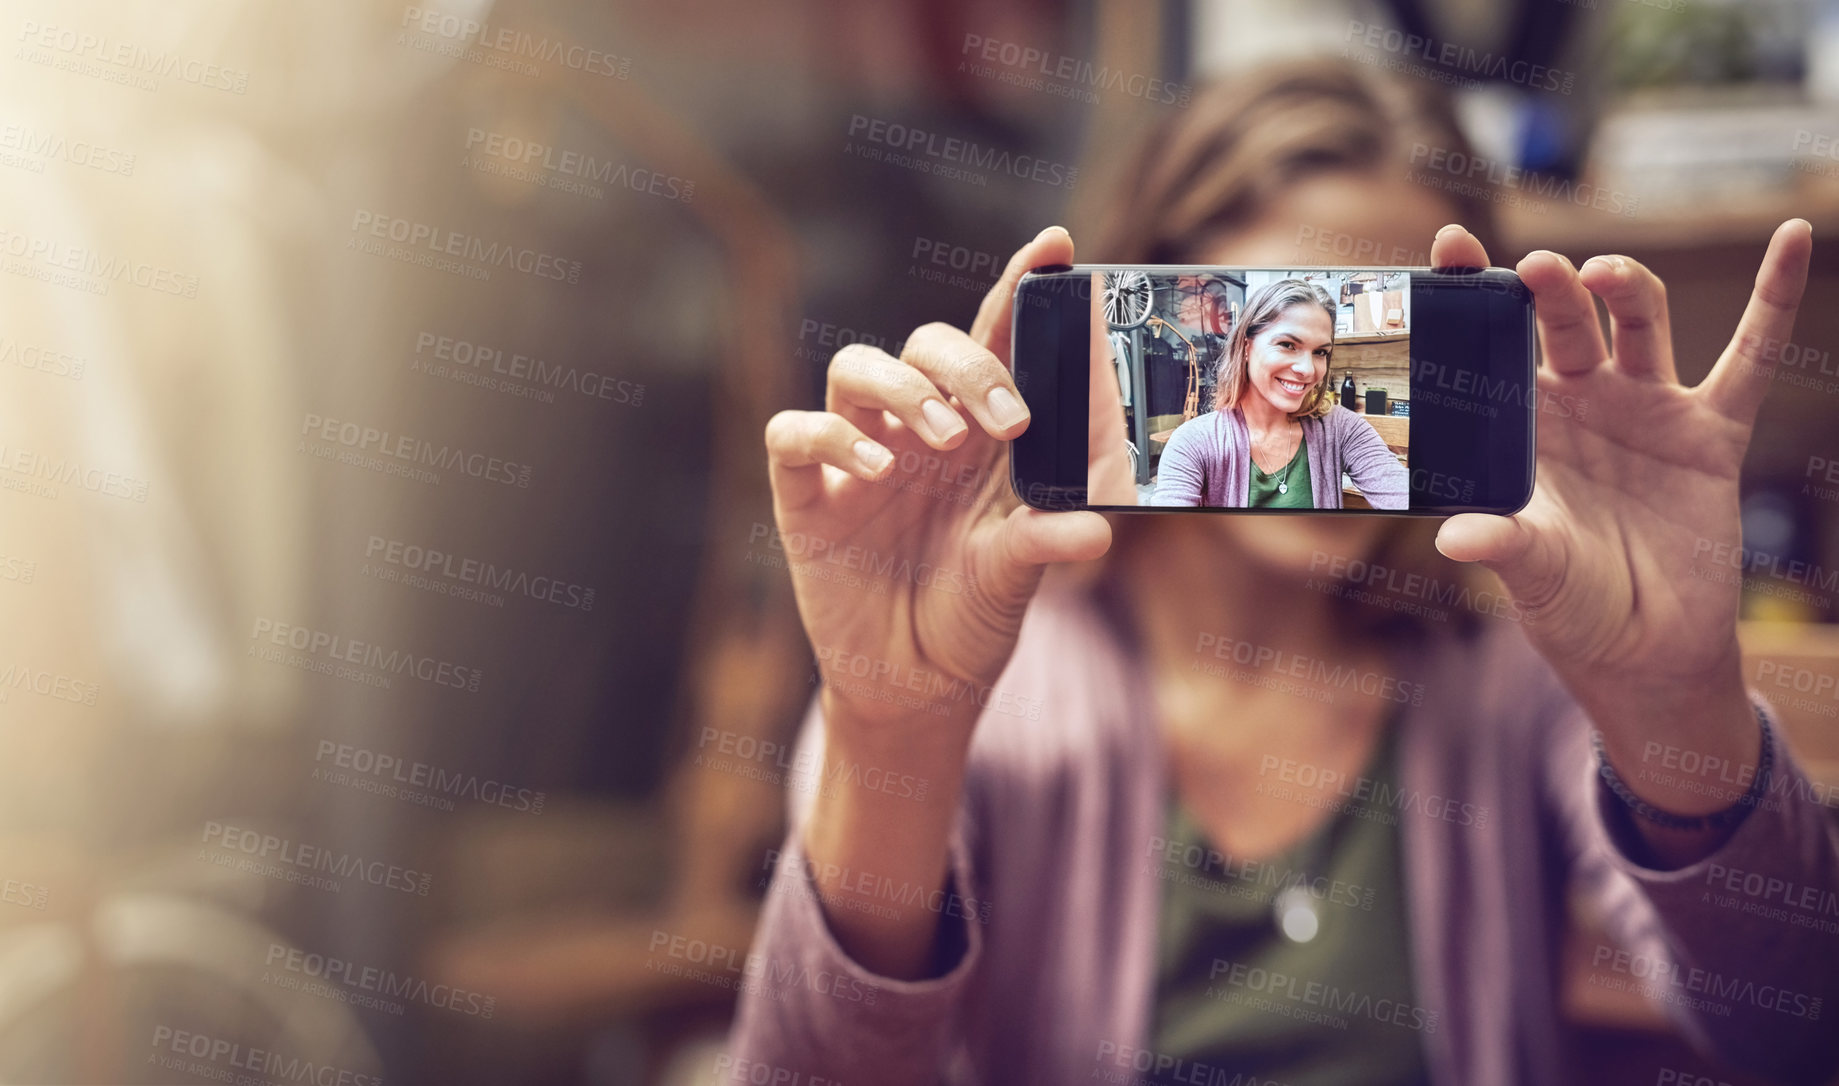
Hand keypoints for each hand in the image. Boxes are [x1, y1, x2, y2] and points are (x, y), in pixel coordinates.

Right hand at [764, 226, 1110, 740]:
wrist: (915, 685)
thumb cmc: (973, 615)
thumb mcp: (1017, 576)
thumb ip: (1049, 539)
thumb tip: (1101, 527)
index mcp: (977, 432)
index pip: (995, 339)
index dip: (1019, 286)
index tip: (1056, 246)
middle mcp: (916, 429)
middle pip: (927, 343)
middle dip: (968, 363)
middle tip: (1008, 422)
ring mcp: (857, 455)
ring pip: (856, 366)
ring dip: (904, 388)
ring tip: (944, 441)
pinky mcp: (807, 493)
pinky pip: (796, 432)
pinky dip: (832, 434)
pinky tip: (877, 468)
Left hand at [1429, 220, 1811, 849]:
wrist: (1646, 652)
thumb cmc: (1571, 607)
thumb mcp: (1532, 574)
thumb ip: (1502, 545)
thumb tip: (1455, 537)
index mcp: (1518, 425)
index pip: (1486, 346)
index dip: (1470, 293)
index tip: (1449, 245)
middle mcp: (1577, 404)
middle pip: (1559, 323)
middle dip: (1546, 290)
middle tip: (1536, 270)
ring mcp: (1644, 409)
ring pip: (1634, 322)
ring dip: (1621, 287)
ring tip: (1598, 274)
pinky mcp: (1709, 430)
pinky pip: (1749, 357)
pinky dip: (1775, 298)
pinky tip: (1794, 239)